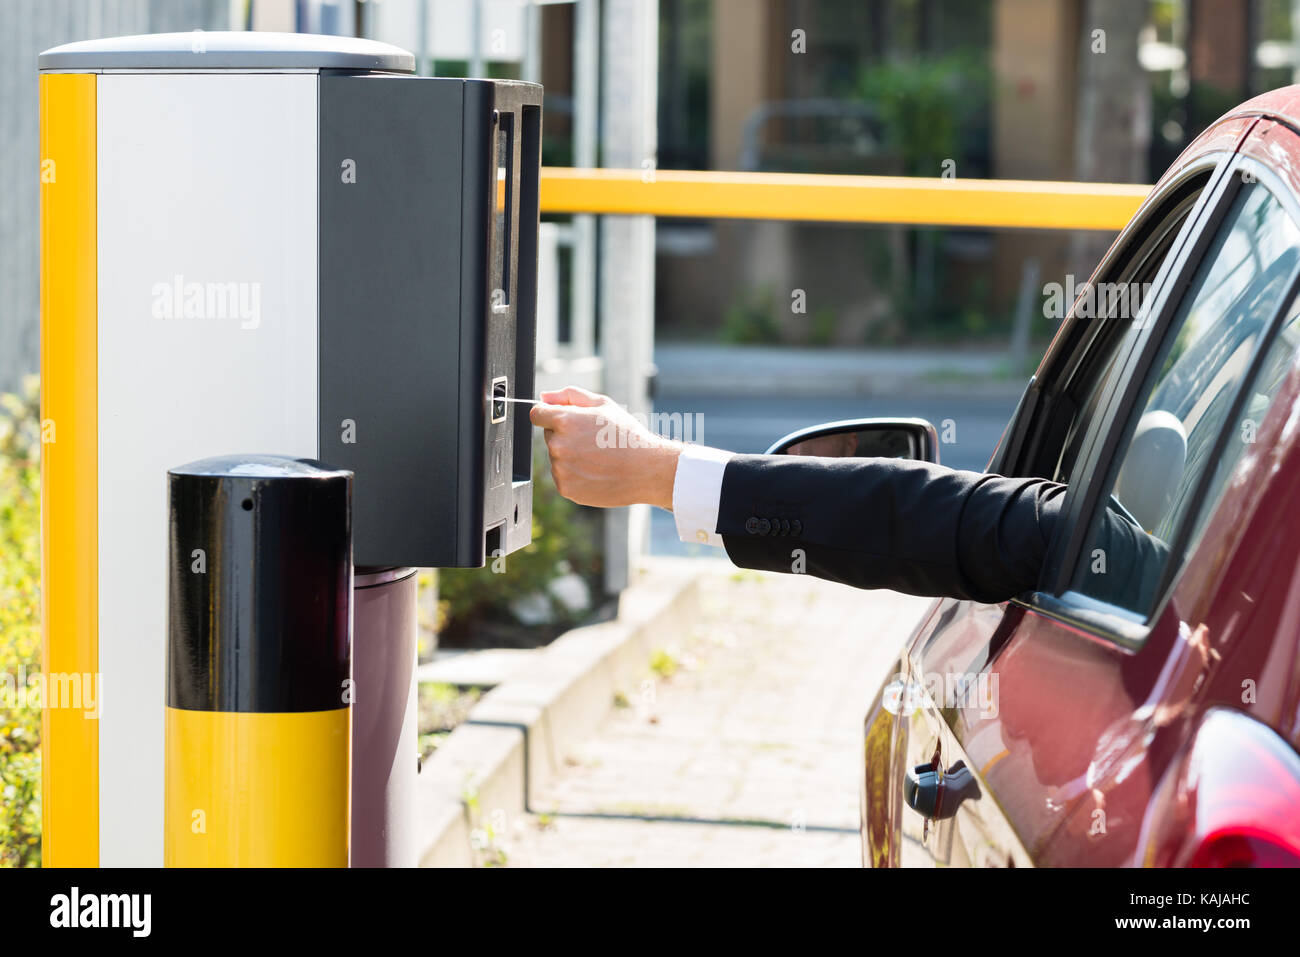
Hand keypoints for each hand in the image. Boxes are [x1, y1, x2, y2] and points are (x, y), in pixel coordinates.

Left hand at [529, 386, 679, 509]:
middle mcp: (558, 445)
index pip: (537, 414)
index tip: (564, 420)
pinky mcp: (566, 488)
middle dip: (565, 435)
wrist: (646, 470)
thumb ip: (569, 396)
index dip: (550, 415)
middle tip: (594, 441)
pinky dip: (575, 475)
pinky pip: (563, 477)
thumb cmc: (627, 435)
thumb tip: (543, 396)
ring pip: (556, 458)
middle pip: (549, 436)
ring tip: (598, 458)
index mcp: (565, 421)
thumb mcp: (603, 405)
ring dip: (570, 456)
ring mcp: (561, 469)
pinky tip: (596, 472)